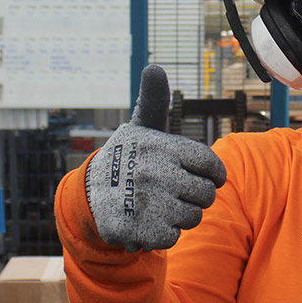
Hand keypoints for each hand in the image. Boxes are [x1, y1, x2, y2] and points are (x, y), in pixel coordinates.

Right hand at [85, 64, 226, 251]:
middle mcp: (156, 172)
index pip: (211, 166)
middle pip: (206, 195)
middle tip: (174, 191)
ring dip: (179, 215)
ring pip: (192, 217)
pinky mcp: (139, 229)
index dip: (212, 175)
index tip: (203, 176)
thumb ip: (155, 99)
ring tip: (158, 204)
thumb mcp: (142, 127)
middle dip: (195, 196)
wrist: (89, 194)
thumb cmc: (128, 157)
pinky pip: (173, 236)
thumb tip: (154, 66)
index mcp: (163, 146)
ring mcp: (148, 202)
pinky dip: (163, 233)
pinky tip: (147, 220)